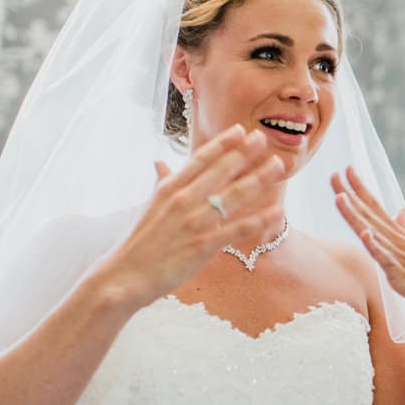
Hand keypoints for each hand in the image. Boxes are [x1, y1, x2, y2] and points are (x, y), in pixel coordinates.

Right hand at [99, 126, 285, 305]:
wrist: (125, 275)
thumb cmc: (139, 241)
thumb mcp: (149, 206)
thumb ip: (161, 182)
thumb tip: (159, 161)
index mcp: (170, 189)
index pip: (200, 159)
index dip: (222, 143)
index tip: (240, 129)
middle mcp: (183, 200)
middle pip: (221, 171)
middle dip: (245, 153)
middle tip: (263, 137)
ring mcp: (194, 222)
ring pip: (233, 195)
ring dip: (259, 178)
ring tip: (278, 165)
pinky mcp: (203, 246)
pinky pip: (237, 229)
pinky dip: (258, 220)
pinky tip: (277, 211)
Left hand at [331, 167, 404, 321]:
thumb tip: (401, 209)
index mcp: (400, 235)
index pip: (376, 207)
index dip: (360, 188)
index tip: (346, 168)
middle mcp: (398, 241)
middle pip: (369, 214)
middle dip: (350, 194)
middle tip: (333, 173)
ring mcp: (400, 257)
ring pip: (373, 232)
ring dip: (356, 215)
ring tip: (340, 197)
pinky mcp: (402, 276)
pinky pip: (386, 260)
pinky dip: (376, 247)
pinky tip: (366, 234)